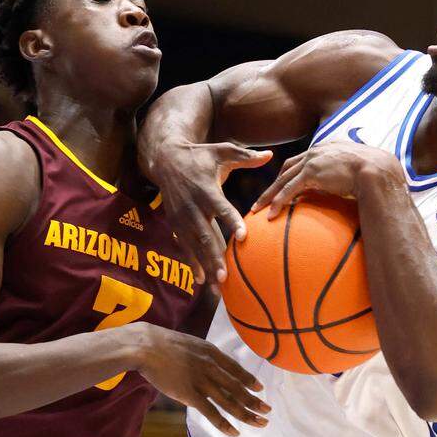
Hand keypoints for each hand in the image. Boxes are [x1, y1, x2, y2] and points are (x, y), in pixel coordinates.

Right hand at [136, 324, 270, 436]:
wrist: (146, 346)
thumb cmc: (164, 344)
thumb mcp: (191, 344)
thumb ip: (203, 356)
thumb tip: (210, 366)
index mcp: (211, 353)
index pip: (236, 369)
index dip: (249, 380)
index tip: (260, 388)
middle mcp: (211, 367)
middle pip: (237, 387)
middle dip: (255, 400)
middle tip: (268, 410)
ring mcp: (201, 381)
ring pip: (229, 401)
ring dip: (246, 414)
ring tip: (260, 423)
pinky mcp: (189, 394)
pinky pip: (210, 412)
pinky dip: (224, 423)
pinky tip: (234, 432)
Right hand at [151, 141, 271, 285]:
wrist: (165, 160)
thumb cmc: (199, 156)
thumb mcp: (221, 150)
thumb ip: (245, 156)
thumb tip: (270, 155)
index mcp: (206, 189)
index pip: (221, 208)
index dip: (231, 221)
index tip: (244, 236)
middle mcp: (192, 206)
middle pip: (205, 235)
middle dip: (214, 257)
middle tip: (226, 277)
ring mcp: (181, 218)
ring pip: (194, 246)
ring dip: (205, 266)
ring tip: (217, 286)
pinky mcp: (175, 224)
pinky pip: (184, 247)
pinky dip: (192, 263)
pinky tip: (201, 280)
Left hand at [251, 142, 401, 218]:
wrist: (378, 170)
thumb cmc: (378, 173)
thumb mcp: (363, 172)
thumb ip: (354, 178)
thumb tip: (358, 193)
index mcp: (328, 149)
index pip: (303, 160)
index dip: (291, 172)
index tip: (283, 184)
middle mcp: (317, 152)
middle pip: (288, 168)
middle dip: (274, 183)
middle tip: (264, 197)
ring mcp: (313, 161)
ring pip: (283, 179)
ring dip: (269, 195)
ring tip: (258, 209)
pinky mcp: (311, 173)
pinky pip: (289, 190)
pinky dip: (278, 202)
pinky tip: (270, 215)